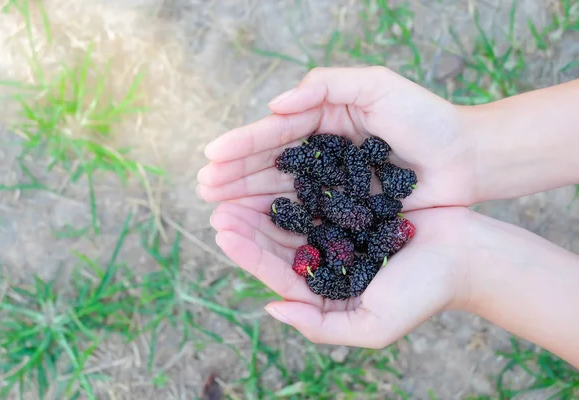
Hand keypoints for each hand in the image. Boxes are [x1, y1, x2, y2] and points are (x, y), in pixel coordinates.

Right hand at [197, 66, 475, 210]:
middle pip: (270, 165)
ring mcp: (332, 186)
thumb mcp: (376, 85)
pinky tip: (255, 229)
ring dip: (248, 200)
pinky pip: (307, 217)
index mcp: (323, 121)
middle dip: (235, 175)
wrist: (466, 158)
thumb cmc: (424, 118)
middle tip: (203, 188)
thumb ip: (325, 86)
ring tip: (216, 209)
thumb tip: (274, 105)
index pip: (275, 133)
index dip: (242, 145)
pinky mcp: (346, 214)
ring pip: (282, 193)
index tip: (211, 156)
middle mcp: (321, 155)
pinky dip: (280, 224)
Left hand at [209, 203, 472, 346]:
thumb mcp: (371, 326)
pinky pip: (316, 191)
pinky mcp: (352, 203)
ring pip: (290, 214)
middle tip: (215, 201)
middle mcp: (326, 258)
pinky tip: (276, 166)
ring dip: (261, 199)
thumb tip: (271, 309)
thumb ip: (320, 326)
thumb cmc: (421, 293)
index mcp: (324, 289)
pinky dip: (294, 180)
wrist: (465, 256)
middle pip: (276, 241)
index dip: (247, 251)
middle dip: (245, 222)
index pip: (276, 271)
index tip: (222, 229)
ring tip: (234, 182)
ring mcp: (338, 229)